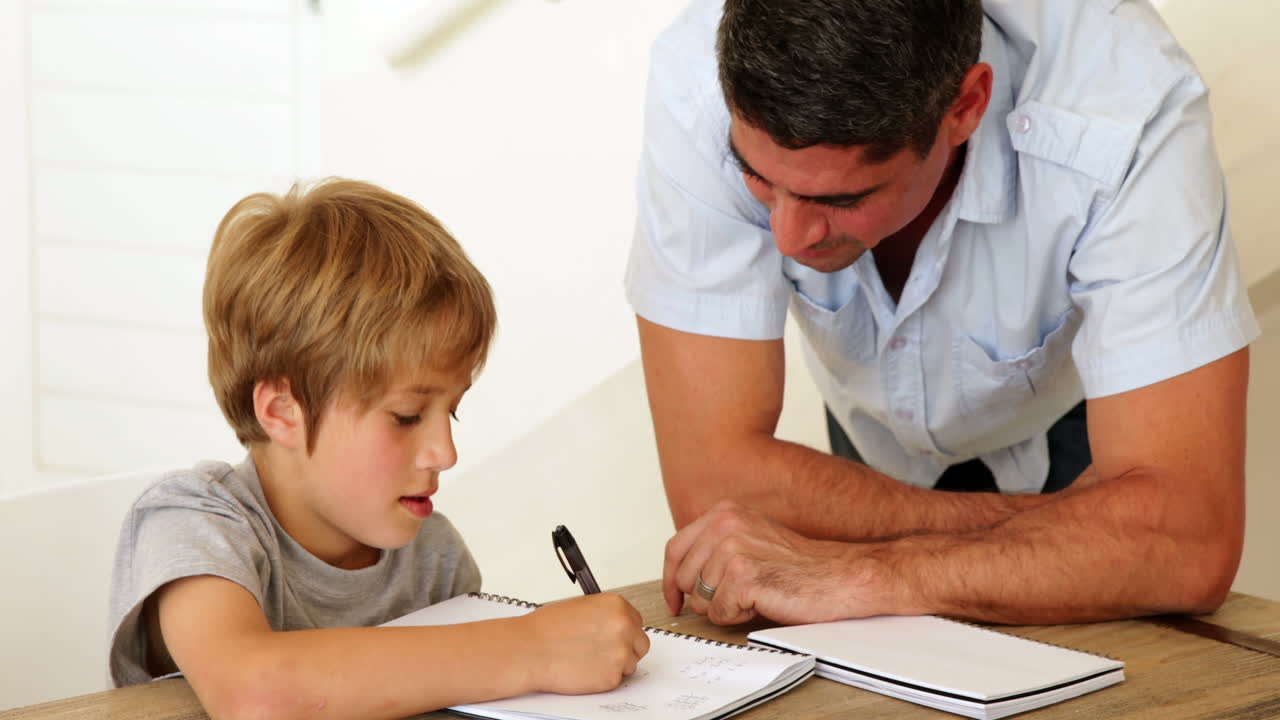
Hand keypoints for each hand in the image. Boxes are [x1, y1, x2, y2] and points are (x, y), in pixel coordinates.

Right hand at [518, 593, 649, 693]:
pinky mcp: (612, 676)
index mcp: (617, 606)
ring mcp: (621, 653)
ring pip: (630, 664)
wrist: (529, 650)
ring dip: (614, 665)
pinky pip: (616, 680)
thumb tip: (614, 626)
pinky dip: (602, 678)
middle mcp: (624, 627)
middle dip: (626, 649)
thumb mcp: (581, 607)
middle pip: (640, 643)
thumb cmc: (546, 629)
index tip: (615, 637)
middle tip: (606, 653)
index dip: (625, 631)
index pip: (636, 621)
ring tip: (588, 661)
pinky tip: (584, 670)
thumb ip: (604, 615)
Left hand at [663, 500, 884, 624]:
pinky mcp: (743, 577)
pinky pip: (718, 613)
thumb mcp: (752, 538)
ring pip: (700, 600)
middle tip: (734, 599)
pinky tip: (760, 604)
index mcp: (724, 512)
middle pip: (683, 578)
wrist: (839, 575)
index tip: (673, 598)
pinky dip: (736, 618)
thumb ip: (716, 545)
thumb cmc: (800, 564)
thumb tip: (681, 574)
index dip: (671, 579)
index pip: (675, 548)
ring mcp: (733, 549)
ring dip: (724, 608)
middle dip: (702, 598)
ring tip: (754, 596)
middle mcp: (725, 525)